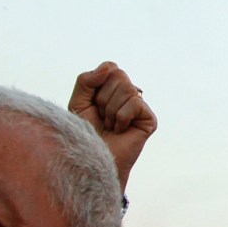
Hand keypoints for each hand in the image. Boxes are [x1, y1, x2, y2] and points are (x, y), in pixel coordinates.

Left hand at [68, 62, 155, 189]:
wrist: (92, 159)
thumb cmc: (84, 133)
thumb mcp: (78, 102)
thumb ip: (87, 80)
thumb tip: (109, 67)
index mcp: (113, 88)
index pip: (111, 68)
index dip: (98, 84)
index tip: (93, 104)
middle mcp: (129, 95)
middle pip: (119, 75)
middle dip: (103, 98)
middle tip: (102, 118)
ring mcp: (140, 107)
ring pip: (127, 89)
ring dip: (111, 111)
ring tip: (110, 126)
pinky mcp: (149, 119)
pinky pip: (135, 103)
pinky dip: (121, 118)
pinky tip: (120, 131)